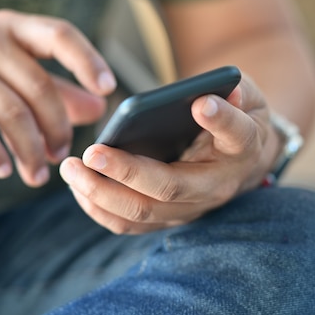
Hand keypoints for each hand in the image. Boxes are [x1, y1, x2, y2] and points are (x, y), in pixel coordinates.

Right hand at [0, 9, 115, 186]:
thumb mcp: (13, 76)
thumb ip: (58, 89)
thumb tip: (99, 106)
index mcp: (12, 29)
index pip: (60, 35)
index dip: (88, 60)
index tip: (108, 89)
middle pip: (41, 89)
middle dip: (57, 129)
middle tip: (61, 155)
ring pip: (14, 114)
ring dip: (31, 151)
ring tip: (36, 174)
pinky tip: (3, 170)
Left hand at [59, 74, 282, 233]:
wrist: (242, 159)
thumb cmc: (236, 119)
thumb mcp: (244, 96)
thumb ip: (234, 91)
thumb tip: (209, 94)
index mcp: (242, 148)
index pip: (236, 135)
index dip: (221, 120)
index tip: (200, 103)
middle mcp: (217, 186)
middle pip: (170, 188)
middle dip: (127, 172)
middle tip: (90, 153)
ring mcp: (192, 208)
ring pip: (144, 212)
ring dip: (102, 195)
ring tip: (70, 169)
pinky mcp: (170, 218)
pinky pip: (130, 223)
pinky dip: (100, 209)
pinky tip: (78, 186)